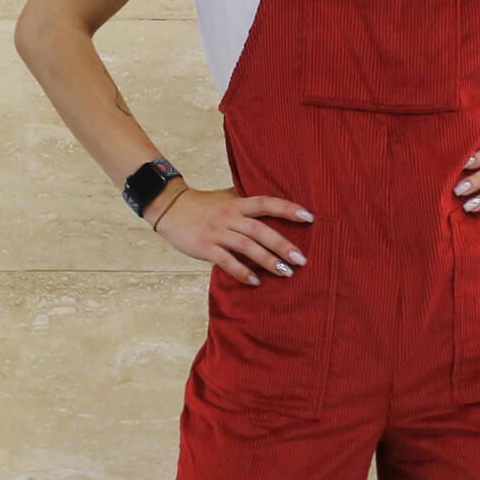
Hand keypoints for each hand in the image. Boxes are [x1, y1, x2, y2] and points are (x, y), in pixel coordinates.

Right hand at [148, 183, 313, 285]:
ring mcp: (217, 232)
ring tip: (285, 273)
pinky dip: (241, 272)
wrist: (170, 207)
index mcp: (237, 203)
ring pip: (246, 246)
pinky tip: (255, 281)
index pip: (266, 204)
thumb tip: (273, 202)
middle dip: (282, 245)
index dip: (287, 209)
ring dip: (267, 260)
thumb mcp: (226, 197)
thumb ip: (247, 201)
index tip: (309, 217)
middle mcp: (230, 216)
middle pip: (260, 230)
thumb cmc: (202, 204)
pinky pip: (226, 261)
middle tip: (302, 259)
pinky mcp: (205, 247)